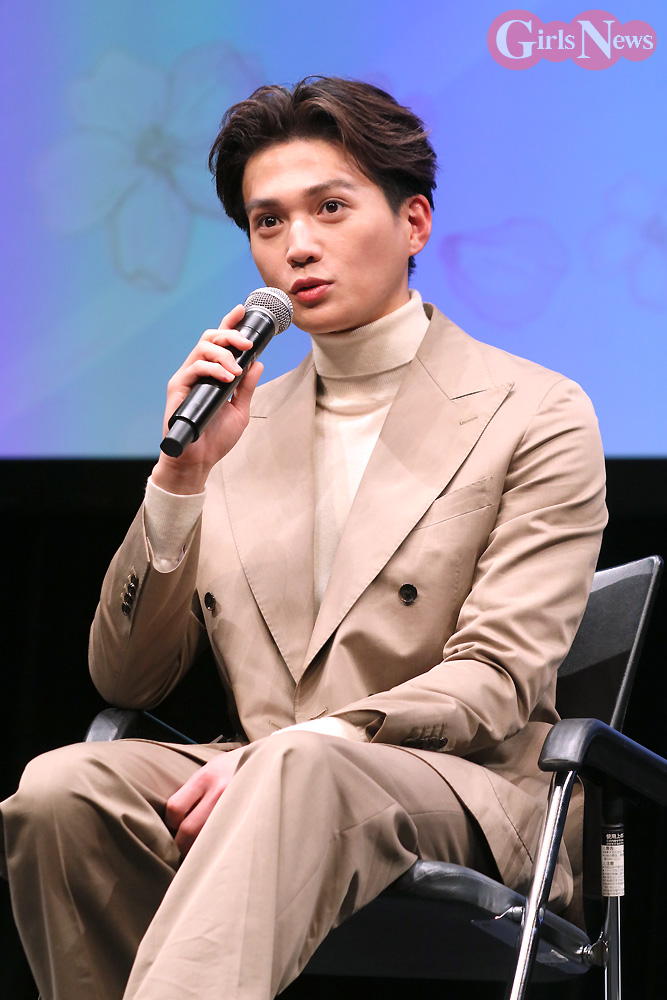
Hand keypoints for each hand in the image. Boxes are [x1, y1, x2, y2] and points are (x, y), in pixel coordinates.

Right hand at [152, 303, 263, 493]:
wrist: (199, 459)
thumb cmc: (216, 438)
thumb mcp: (240, 409)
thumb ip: (247, 387)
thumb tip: (258, 363)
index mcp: (212, 374)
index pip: (220, 343)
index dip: (229, 324)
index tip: (241, 310)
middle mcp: (198, 371)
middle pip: (210, 338)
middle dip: (230, 334)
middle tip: (247, 344)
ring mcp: (187, 378)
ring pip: (202, 348)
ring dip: (224, 353)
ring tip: (237, 370)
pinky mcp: (178, 388)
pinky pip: (194, 367)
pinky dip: (213, 368)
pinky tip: (227, 378)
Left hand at [165, 745, 246, 856]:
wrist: (266, 761)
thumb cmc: (232, 767)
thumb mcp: (210, 769)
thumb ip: (192, 791)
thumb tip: (172, 820)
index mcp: (205, 777)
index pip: (175, 808)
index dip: (170, 823)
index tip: (174, 827)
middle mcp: (219, 791)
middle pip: (189, 830)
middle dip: (181, 844)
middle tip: (183, 846)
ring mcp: (235, 805)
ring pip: (206, 839)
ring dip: (199, 849)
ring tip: (200, 848)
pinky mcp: (248, 816)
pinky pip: (226, 839)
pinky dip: (218, 846)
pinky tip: (217, 845)